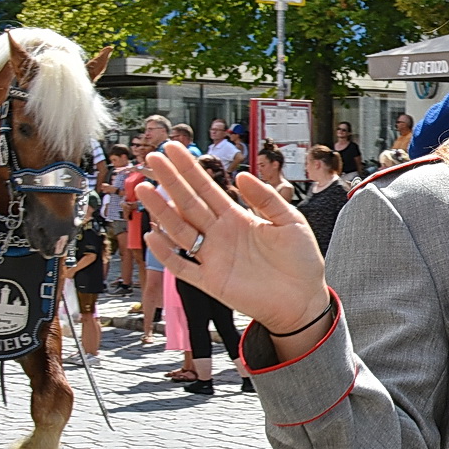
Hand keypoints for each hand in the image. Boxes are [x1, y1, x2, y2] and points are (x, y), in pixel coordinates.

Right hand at [137, 144, 328, 333]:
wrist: (304, 299)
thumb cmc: (301, 261)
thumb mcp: (290, 221)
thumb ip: (267, 199)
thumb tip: (242, 175)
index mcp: (237, 218)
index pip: (207, 188)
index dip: (189, 169)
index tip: (172, 149)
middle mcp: (220, 234)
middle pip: (188, 203)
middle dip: (170, 181)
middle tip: (152, 158)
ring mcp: (213, 257)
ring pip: (180, 230)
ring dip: (161, 211)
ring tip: (143, 189)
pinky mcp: (211, 281)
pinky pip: (182, 266)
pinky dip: (167, 253)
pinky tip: (153, 235)